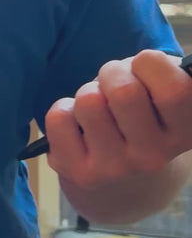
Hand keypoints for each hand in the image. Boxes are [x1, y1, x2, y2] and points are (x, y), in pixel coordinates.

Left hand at [44, 50, 191, 191]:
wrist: (124, 172)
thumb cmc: (144, 108)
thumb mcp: (163, 88)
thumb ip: (162, 74)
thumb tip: (145, 62)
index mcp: (187, 130)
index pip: (173, 90)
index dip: (150, 64)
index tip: (145, 69)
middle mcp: (156, 157)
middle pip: (124, 91)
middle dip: (112, 73)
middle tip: (114, 85)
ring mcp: (118, 170)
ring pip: (89, 101)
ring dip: (88, 92)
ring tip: (98, 106)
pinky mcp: (83, 175)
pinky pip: (59, 119)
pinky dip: (63, 109)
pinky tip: (78, 125)